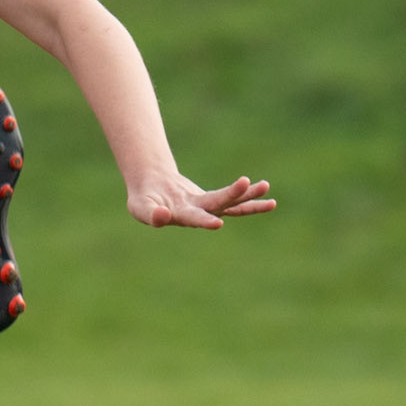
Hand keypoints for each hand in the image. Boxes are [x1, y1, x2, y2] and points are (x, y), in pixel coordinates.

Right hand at [128, 175, 275, 229]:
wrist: (153, 190)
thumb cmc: (144, 200)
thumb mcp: (141, 207)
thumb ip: (151, 214)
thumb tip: (164, 216)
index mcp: (181, 216)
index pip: (194, 218)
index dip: (205, 220)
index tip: (217, 223)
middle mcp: (199, 214)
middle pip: (218, 204)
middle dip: (232, 194)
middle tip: (245, 182)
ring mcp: (209, 208)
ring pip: (231, 203)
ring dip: (249, 196)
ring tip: (265, 186)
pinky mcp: (214, 202)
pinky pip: (234, 201)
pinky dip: (249, 197)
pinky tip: (264, 190)